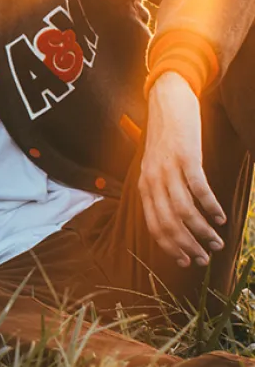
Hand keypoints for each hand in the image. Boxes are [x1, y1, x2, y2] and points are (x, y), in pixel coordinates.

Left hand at [139, 71, 225, 267]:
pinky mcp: (186, 157)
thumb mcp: (156, 167)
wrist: (167, 104)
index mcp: (144, 186)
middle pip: (169, 223)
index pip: (154, 226)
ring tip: (217, 243)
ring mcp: (168, 169)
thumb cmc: (165, 139)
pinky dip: (211, 207)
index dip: (171, 247)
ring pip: (184, 211)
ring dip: (202, 231)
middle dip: (188, 245)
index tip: (187, 263)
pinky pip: (199, 189)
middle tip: (205, 259)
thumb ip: (161, 190)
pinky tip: (221, 218)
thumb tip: (175, 218)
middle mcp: (152, 180)